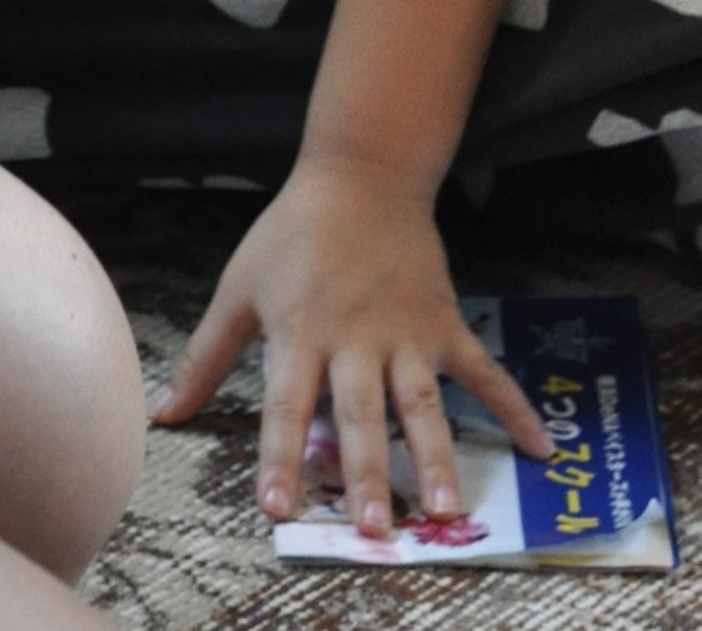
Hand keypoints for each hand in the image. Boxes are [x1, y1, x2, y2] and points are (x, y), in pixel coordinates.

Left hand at [148, 155, 550, 536]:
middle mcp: (357, 340)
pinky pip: (484, 372)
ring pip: (423, 405)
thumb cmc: (292, 234)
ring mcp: (408, 333)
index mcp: (301, 334)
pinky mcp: (445, 323)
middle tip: (375, 528)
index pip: (287, 407)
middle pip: (363, 416)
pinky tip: (537, 446)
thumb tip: (164, 413)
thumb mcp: (237, 289)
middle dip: (369, 474)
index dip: (282, 458)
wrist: (364, 173)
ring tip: (447, 510)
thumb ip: (205, 357)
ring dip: (436, 457)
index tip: (280, 508)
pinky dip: (513, 408)